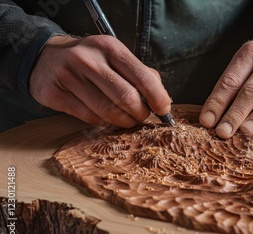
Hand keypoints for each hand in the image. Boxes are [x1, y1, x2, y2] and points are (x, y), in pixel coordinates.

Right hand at [30, 35, 171, 127]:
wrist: (45, 57)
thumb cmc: (91, 61)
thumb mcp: (114, 56)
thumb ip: (139, 74)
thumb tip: (162, 99)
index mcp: (109, 48)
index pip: (143, 77)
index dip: (158, 98)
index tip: (164, 110)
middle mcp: (88, 60)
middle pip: (127, 97)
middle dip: (140, 113)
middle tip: (143, 117)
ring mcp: (69, 77)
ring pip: (108, 111)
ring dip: (124, 121)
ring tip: (127, 120)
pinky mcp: (55, 94)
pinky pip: (89, 117)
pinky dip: (104, 123)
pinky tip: (107, 119)